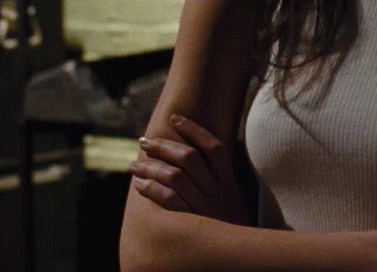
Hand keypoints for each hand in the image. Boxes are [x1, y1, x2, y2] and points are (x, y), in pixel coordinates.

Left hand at [129, 114, 250, 224]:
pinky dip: (152, 189)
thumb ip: (217, 183)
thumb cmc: (233, 231)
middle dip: (163, 146)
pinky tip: (140, 186)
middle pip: (189, 158)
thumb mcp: (232, 204)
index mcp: (230, 185)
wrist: (243, 260)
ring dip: (151, 167)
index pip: (215, 148)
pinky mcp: (193, 225)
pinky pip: (169, 201)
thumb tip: (189, 159)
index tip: (174, 118)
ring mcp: (206, 209)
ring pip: (175, 177)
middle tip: (144, 141)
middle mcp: (219, 193)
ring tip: (134, 165)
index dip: (194, 130)